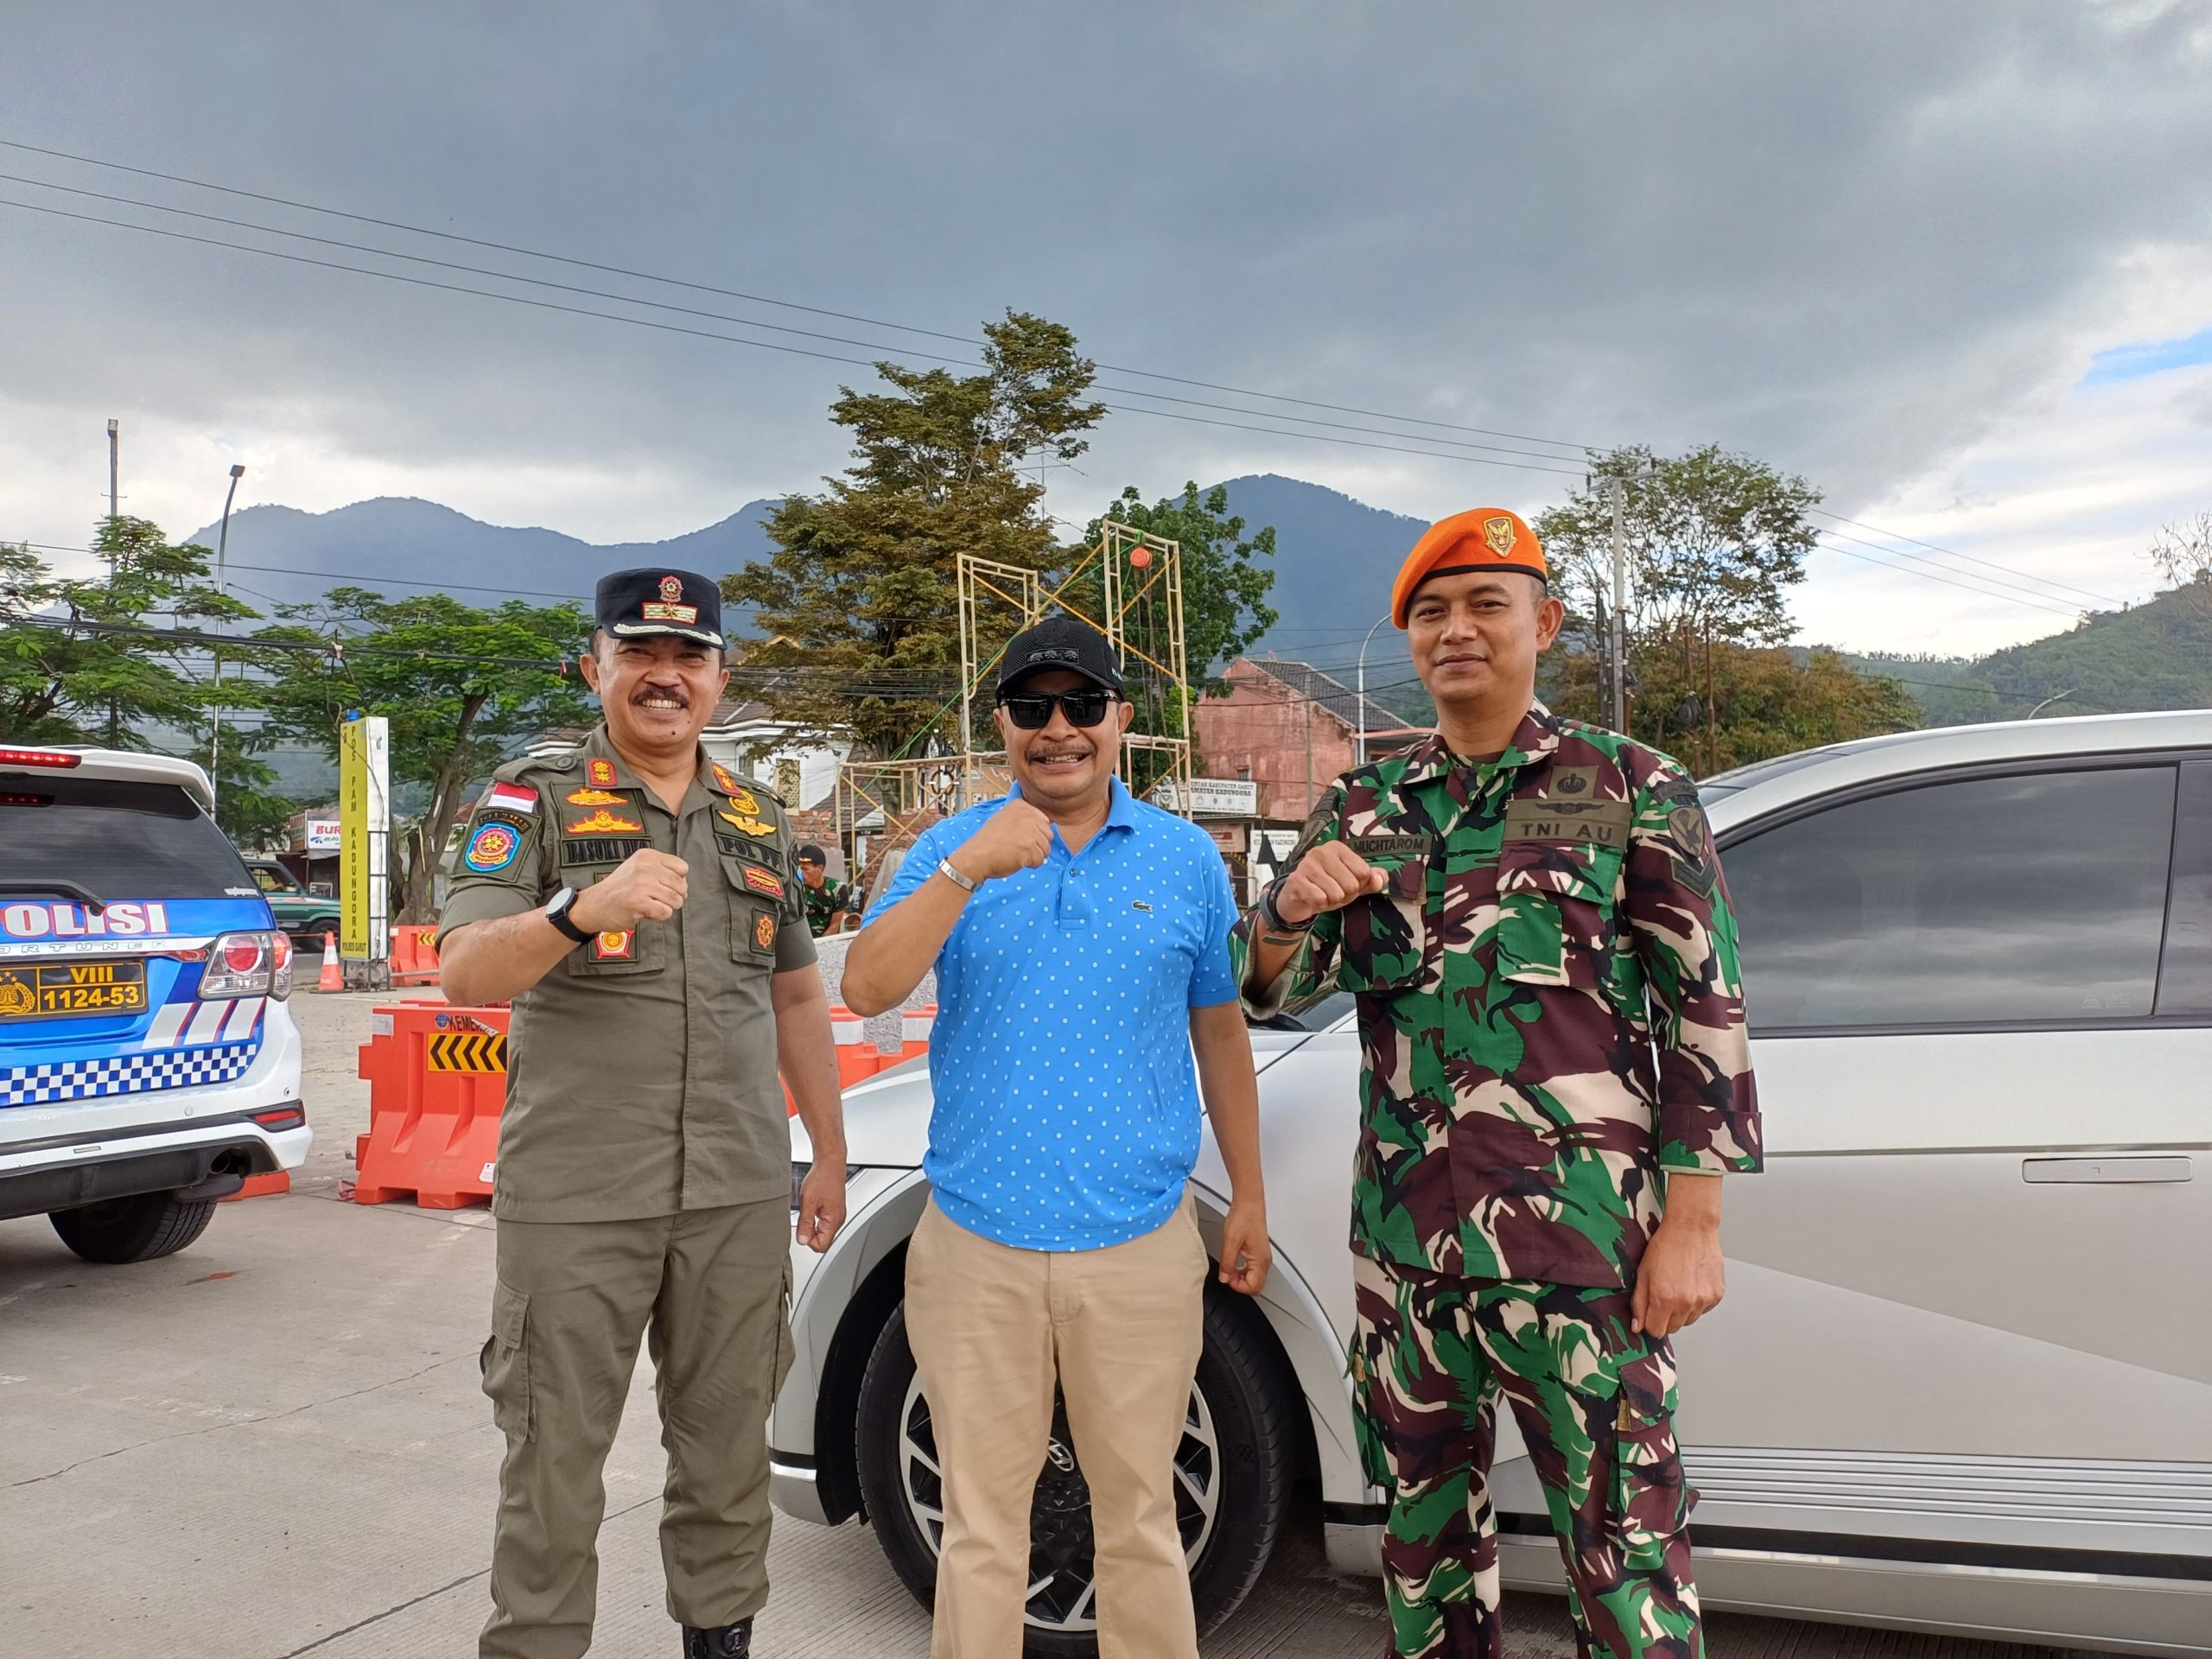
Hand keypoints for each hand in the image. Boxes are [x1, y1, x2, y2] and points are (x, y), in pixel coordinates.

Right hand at [570, 847, 688, 932]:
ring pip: (676, 900)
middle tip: (658, 900)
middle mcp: (646, 867)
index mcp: (648, 856)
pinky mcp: (639, 902)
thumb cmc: (618, 889)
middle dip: (674, 897)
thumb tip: (684, 882)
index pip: (682, 868)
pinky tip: (645, 912)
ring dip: (666, 908)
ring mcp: (642, 884)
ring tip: (650, 906)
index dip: (678, 881)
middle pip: (682, 886)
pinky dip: (658, 917)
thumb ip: (660, 870)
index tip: (665, 887)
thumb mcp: (638, 868)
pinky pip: (666, 912)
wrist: (594, 905)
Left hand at [795, 1157, 846, 1252]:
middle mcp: (838, 1219)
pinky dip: (815, 1218)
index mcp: (833, 1220)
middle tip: (802, 1218)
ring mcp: (837, 1214)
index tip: (801, 1230)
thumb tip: (802, 1240)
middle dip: (810, 1233)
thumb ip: (805, 1224)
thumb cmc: (822, 1178)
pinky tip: (811, 1207)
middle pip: (823, 1240)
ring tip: (807, 1210)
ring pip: (823, 1231)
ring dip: (812, 1225)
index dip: (808, 1241)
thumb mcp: (808, 1202)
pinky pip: (825, 1222)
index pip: (822, 1245)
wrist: (830, 1162)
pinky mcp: (834, 1209)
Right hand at [949, 799, 1052, 882]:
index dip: (1034, 834)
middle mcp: (1027, 815)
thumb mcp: (1004, 818)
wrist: (976, 856)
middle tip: (1018, 847)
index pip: (1044, 821)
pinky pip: (1040, 860)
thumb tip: (1044, 824)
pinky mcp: (1029, 848)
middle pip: (1048, 835)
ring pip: (1046, 849)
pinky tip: (1016, 860)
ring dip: (1033, 855)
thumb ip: (1023, 818)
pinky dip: (1030, 864)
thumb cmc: (988, 842)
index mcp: (1021, 806)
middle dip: (1036, 845)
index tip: (1019, 837)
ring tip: (1016, 853)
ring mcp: (1029, 832)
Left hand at [1216, 1198, 1271, 1295]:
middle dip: (1240, 1284)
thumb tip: (1224, 1278)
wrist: (1249, 1203)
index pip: (1253, 1286)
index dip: (1238, 1286)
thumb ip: (1227, 1263)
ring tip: (1230, 1268)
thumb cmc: (1243, 1217)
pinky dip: (1244, 1271)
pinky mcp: (1259, 1251)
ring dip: (1241, 1277)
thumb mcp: (1230, 1241)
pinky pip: (1254, 1269)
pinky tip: (1235, 1263)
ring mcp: (1263, 1256)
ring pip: (1255, 1278)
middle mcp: (1265, 1260)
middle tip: (1228, 1274)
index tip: (1227, 1278)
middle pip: (1256, 1285)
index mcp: (1260, 1259)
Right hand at [1275, 840, 1385, 924]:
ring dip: (1332, 901)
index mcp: (1337, 848)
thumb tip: (1379, 880)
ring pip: (1336, 894)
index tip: (1345, 883)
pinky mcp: (1296, 880)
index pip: (1364, 872)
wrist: (1297, 898)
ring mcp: (1307, 865)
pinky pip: (1320, 899)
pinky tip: (1313, 898)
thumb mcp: (1353, 882)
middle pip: (1351, 885)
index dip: (1359, 885)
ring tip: (1323, 894)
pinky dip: (1320, 904)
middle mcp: (1321, 852)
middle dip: (1345, 895)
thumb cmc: (1327, 886)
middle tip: (1333, 891)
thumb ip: (1372, 878)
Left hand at [1631, 1208, 1725, 1338]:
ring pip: (1689, 1320)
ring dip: (1682, 1310)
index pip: (1656, 1331)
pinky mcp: (1716, 1295)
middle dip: (1665, 1317)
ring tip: (1679, 1286)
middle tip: (1664, 1294)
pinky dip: (1697, 1302)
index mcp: (1664, 1299)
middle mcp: (1686, 1303)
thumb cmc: (1666, 1246)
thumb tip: (1637, 1326)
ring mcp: (1704, 1300)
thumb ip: (1639, 1303)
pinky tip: (1691, 1283)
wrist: (1691, 1228)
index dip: (1650, 1323)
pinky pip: (1703, 1310)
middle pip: (1673, 1328)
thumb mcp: (1643, 1273)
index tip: (1650, 1312)